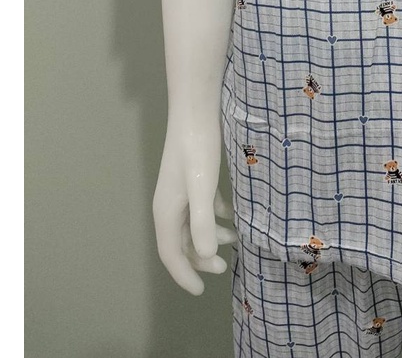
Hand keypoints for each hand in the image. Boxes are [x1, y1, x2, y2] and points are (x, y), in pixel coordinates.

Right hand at [152, 115, 239, 294]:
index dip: (184, 275)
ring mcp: (181, 190)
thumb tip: (207, 255)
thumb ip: (203, 222)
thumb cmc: (198, 149)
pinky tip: (232, 216)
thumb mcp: (202, 188)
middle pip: (180, 242)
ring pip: (192, 225)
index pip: (170, 254)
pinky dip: (216, 216)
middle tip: (223, 267)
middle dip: (199, 258)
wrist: (196, 110)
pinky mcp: (194, 177)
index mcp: (166, 211)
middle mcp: (170, 204)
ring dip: (210, 238)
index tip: (201, 291)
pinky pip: (202, 207)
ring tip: (235, 241)